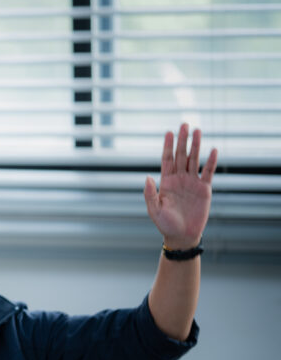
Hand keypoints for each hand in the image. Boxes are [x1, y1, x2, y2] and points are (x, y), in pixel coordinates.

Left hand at [144, 123, 217, 249]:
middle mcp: (179, 179)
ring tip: (197, 130)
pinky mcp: (204, 189)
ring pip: (194, 160)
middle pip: (181, 155)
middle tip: (184, 124)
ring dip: (196, 146)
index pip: (167, 159)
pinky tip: (213, 150)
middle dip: (182, 140)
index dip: (168, 146)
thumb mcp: (154, 210)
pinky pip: (207, 172)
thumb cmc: (165, 224)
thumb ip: (150, 194)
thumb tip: (148, 177)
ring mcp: (192, 183)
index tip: (168, 132)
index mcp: (166, 182)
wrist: (182, 235)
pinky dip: (210, 161)